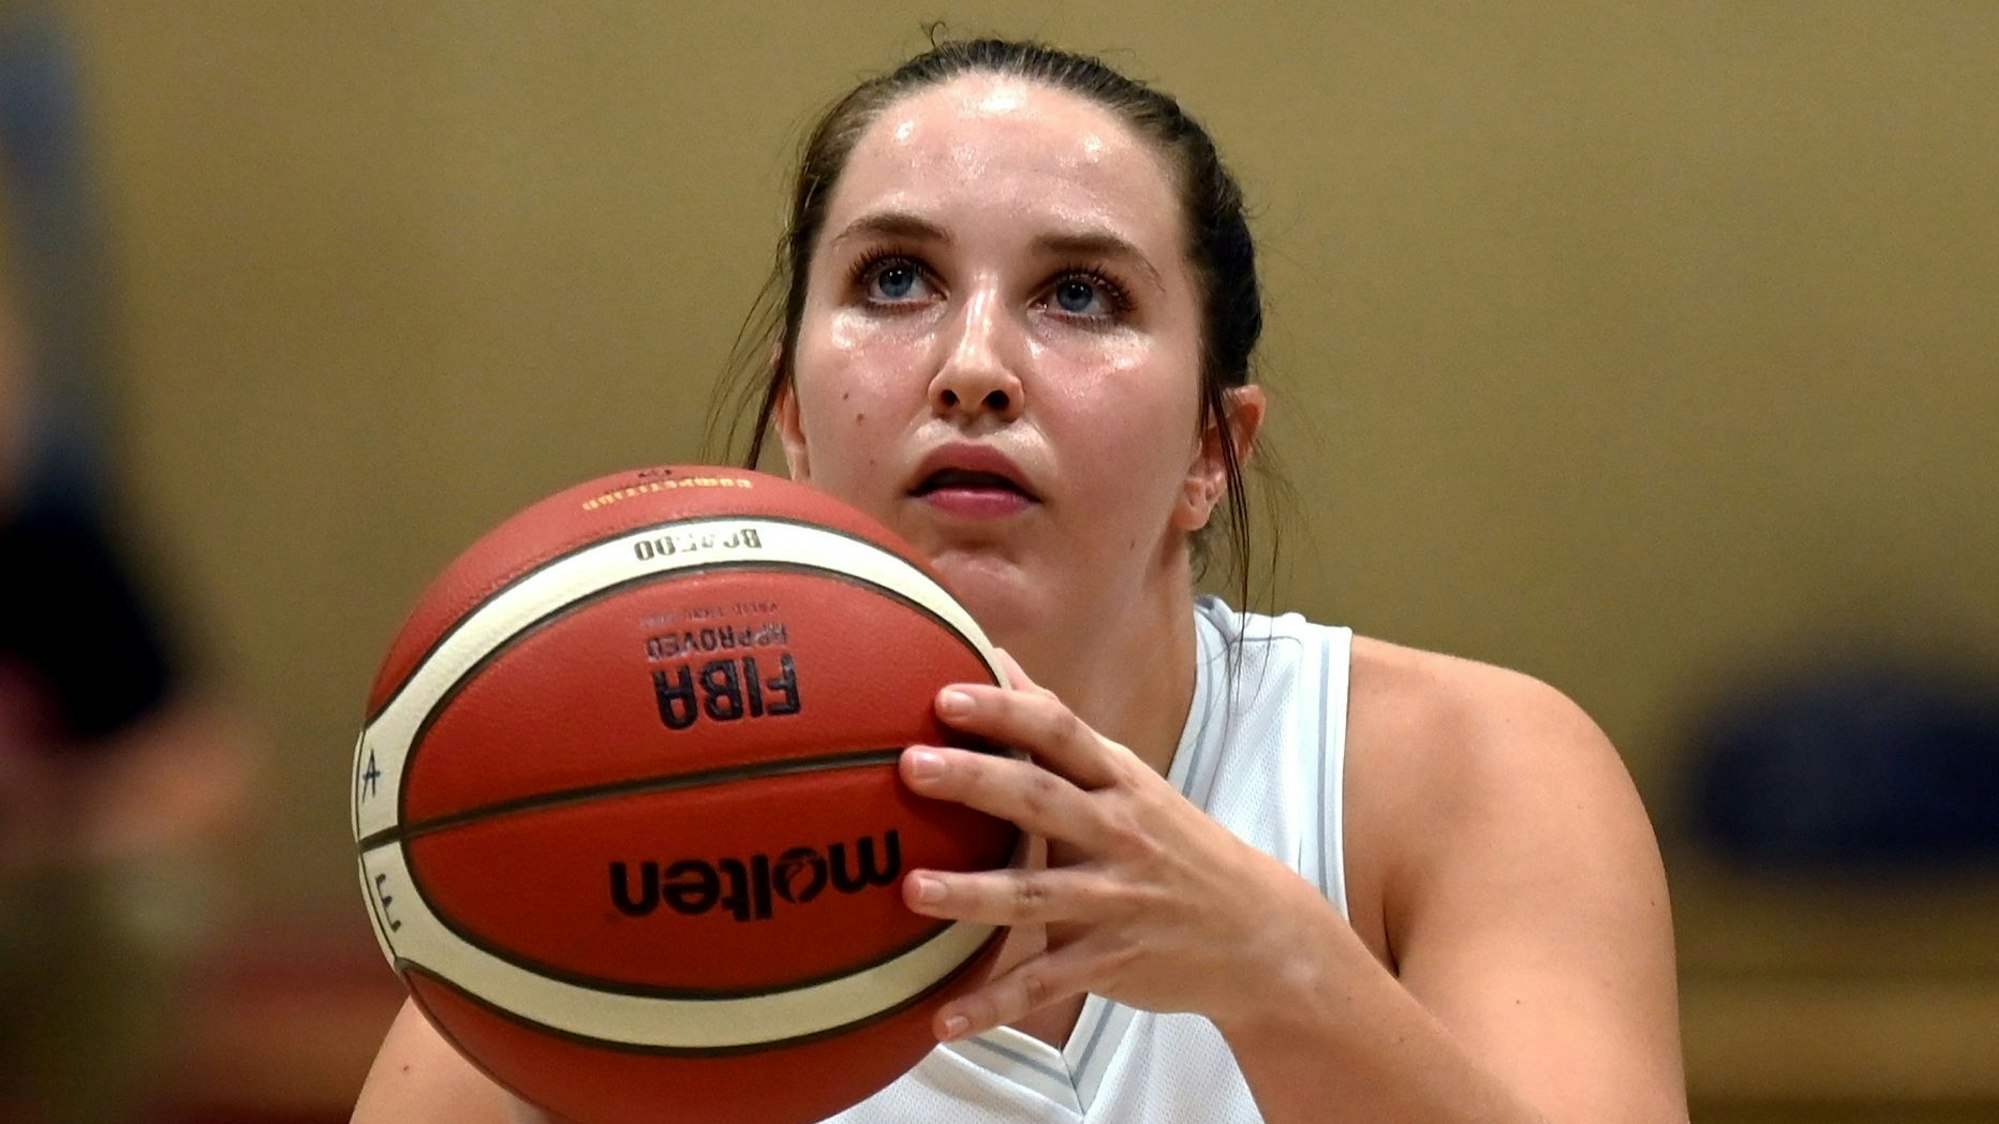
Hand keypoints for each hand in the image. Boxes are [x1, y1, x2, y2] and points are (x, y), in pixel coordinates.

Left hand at [898, 651, 1326, 1039]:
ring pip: (1037, 896)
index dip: (1005, 711)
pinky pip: (1046, 984)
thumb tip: (996, 660)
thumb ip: (1059, 729)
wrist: (1257, 931)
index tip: (945, 694)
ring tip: (912, 890)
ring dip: (973, 895)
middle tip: (911, 766)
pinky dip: (995, 1005)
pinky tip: (941, 1022)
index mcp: (1119, 781)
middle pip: (1042, 800)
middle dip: (977, 781)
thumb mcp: (1128, 779)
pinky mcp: (1112, 961)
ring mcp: (1116, 900)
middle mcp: (1119, 833)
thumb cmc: (1172, 842)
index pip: (1061, 731)